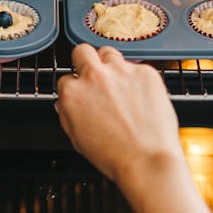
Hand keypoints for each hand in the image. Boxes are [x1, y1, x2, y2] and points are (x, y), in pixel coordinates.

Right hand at [55, 44, 182, 183]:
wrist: (147, 160)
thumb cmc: (114, 156)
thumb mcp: (77, 138)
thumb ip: (68, 114)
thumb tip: (67, 103)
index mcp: (73, 94)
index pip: (66, 79)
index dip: (74, 87)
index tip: (82, 93)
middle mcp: (94, 77)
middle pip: (82, 51)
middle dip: (84, 61)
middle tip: (93, 74)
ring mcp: (121, 72)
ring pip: (109, 53)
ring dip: (110, 65)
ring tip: (118, 85)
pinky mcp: (145, 72)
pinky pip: (136, 67)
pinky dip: (137, 78)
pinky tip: (140, 96)